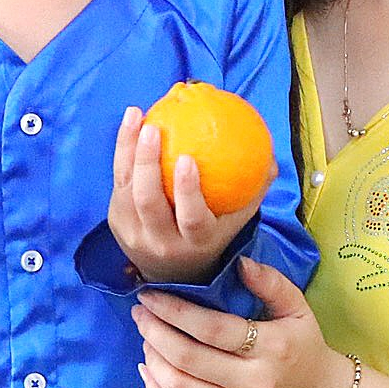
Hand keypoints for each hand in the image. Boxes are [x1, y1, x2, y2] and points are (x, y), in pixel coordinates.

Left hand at [109, 105, 255, 284]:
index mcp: (196, 243)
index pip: (190, 219)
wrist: (171, 272)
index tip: (188, 158)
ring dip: (128, 150)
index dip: (187, 191)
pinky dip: (122, 151)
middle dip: (147, 163)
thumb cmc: (211, 234)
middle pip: (149, 202)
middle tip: (154, 129)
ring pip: (127, 189)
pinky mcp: (117, 222)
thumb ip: (254, 189)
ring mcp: (135, 234)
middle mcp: (163, 242)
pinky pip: (118, 182)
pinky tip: (130, 123)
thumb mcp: (236, 220)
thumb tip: (271, 156)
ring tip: (136, 116)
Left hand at [133, 258, 362, 387]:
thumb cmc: (304, 349)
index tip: (150, 296)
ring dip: (152, 361)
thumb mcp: (298, 310)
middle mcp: (254, 385)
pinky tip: (149, 371)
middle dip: (155, 333)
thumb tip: (239, 263)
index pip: (212, 329)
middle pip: (188, 359)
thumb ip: (272, 283)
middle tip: (140, 315)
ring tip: (146, 340)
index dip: (175, 311)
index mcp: (272, 349)